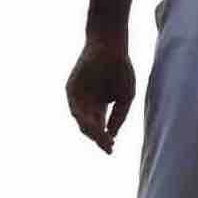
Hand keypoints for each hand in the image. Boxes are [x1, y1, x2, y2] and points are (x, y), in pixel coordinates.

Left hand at [66, 36, 136, 153]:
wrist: (112, 47)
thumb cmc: (121, 70)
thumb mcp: (125, 97)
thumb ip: (119, 116)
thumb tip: (111, 135)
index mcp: (99, 106)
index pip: (99, 127)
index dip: (104, 139)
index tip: (111, 150)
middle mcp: (86, 103)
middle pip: (89, 126)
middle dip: (98, 137)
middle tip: (107, 146)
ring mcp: (78, 97)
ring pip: (81, 119)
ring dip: (90, 130)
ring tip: (100, 138)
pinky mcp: (71, 89)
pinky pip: (75, 107)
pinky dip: (82, 117)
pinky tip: (91, 124)